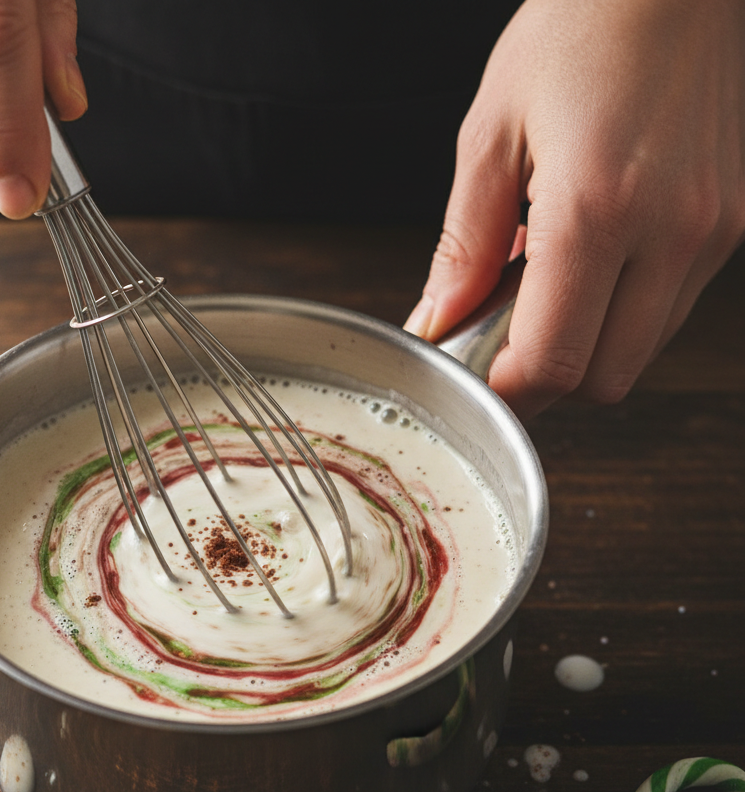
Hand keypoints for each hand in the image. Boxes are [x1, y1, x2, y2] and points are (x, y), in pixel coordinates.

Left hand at [404, 0, 744, 419]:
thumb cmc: (582, 27)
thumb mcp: (491, 135)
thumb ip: (465, 247)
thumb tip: (439, 321)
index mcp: (598, 209)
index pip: (553, 362)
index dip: (506, 392)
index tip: (472, 383)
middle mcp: (673, 231)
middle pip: (605, 381)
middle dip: (546, 380)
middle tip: (501, 342)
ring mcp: (713, 231)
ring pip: (642, 353)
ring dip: (587, 348)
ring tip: (545, 291)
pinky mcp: (733, 223)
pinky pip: (671, 310)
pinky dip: (623, 313)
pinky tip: (590, 266)